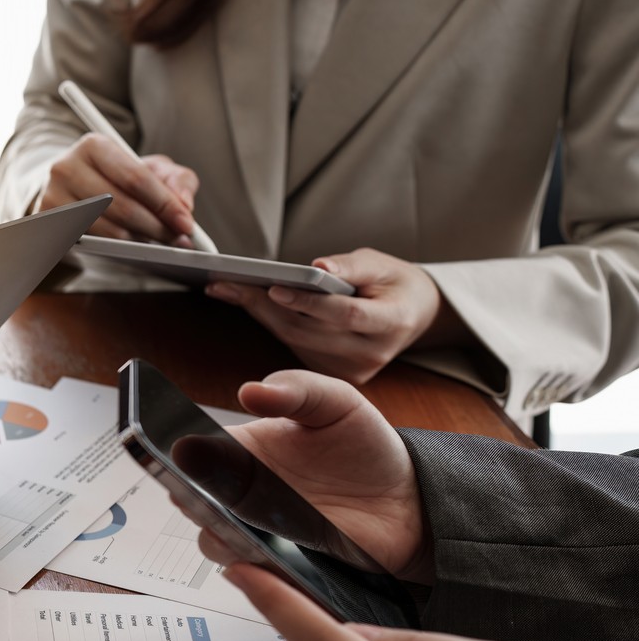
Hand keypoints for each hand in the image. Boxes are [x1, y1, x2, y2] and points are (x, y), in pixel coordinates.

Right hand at [37, 133, 199, 244]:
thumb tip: (184, 206)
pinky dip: (119, 249)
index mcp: (93, 146)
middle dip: (157, 227)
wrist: (72, 183)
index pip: (135, 178)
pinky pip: (92, 243)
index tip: (187, 223)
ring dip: (140, 241)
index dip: (165, 203)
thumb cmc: (117, 175)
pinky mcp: (48, 224)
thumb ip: (176, 180)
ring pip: (107, 230)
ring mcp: (53, 198)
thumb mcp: (150, 167)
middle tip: (179, 239)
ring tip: (160, 243)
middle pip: (122, 207)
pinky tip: (135, 245)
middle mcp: (66, 169)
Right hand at [184, 369, 431, 582]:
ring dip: (217, 533)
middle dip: (190, 498)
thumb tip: (250, 391)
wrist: (410, 502)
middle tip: (202, 493)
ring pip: (212, 538)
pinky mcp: (278, 559)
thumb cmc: (369, 449)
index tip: (183, 456)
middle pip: (192, 499)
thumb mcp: (338, 402)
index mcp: (244, 448)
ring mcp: (258, 528)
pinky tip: (261, 549)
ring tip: (235, 524)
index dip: (182, 456)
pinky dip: (248, 563)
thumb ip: (297, 389)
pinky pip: (248, 568)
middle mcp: (242, 490)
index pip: (195, 452)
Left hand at [206, 248, 460, 383]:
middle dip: (265, 305)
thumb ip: (350, 266)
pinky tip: (250, 303)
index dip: (308, 302)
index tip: (274, 287)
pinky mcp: (336, 376)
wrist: (411, 314)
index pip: (346, 314)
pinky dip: (273, 323)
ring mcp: (352, 369)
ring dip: (260, 314)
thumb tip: (317, 267)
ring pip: (296, 341)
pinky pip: (296, 348)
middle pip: (309, 331)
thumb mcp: (380, 264)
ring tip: (229, 288)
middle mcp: (372, 352)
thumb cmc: (393, 283)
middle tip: (228, 282)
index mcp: (393, 321)